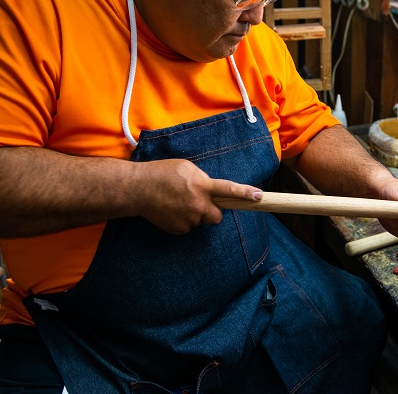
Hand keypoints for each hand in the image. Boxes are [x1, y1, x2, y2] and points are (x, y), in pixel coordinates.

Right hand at [132, 159, 261, 233]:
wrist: (138, 189)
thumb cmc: (162, 173)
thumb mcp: (187, 167)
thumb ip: (203, 179)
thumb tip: (211, 189)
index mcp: (201, 185)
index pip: (228, 190)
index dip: (245, 193)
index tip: (259, 197)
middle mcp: (198, 204)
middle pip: (217, 216)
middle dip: (212, 211)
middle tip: (198, 202)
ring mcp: (189, 219)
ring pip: (200, 221)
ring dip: (195, 214)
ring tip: (177, 203)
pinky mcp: (179, 230)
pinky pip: (188, 227)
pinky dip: (183, 221)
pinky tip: (171, 211)